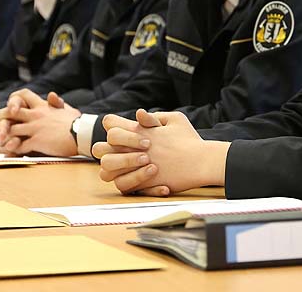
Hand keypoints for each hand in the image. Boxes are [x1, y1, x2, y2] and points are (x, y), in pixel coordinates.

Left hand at [0, 89, 79, 156]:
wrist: (83, 134)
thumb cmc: (77, 123)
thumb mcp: (67, 109)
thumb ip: (56, 103)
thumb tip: (51, 95)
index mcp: (42, 106)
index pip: (23, 95)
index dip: (13, 99)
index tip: (8, 106)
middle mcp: (36, 115)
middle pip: (10, 112)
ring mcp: (35, 128)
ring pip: (11, 129)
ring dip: (3, 136)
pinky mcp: (37, 141)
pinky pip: (19, 145)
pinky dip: (11, 149)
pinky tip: (7, 152)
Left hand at [94, 109, 228, 195]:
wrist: (201, 162)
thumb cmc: (190, 140)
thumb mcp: (176, 119)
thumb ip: (155, 117)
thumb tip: (139, 114)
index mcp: (139, 130)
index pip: (110, 123)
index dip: (112, 125)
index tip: (122, 130)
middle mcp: (133, 148)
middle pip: (100, 148)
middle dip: (106, 149)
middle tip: (119, 152)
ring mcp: (136, 167)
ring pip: (106, 171)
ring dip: (114, 169)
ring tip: (128, 167)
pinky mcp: (142, 184)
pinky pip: (122, 186)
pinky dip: (128, 183)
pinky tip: (141, 178)